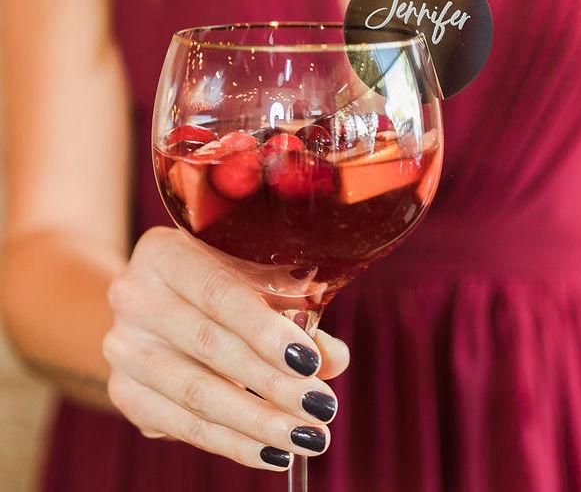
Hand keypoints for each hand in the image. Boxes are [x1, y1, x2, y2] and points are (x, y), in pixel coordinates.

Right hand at [103, 227, 349, 470]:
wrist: (158, 303)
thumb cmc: (221, 284)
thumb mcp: (255, 280)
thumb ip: (295, 310)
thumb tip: (334, 358)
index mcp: (165, 253)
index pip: (217, 292)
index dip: (264, 330)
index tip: (310, 363)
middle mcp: (133, 295)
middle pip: (208, 346)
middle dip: (272, 383)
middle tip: (322, 409)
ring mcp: (122, 346)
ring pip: (195, 394)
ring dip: (257, 422)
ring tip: (307, 438)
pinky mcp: (123, 390)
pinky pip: (181, 425)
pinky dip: (231, 442)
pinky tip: (270, 451)